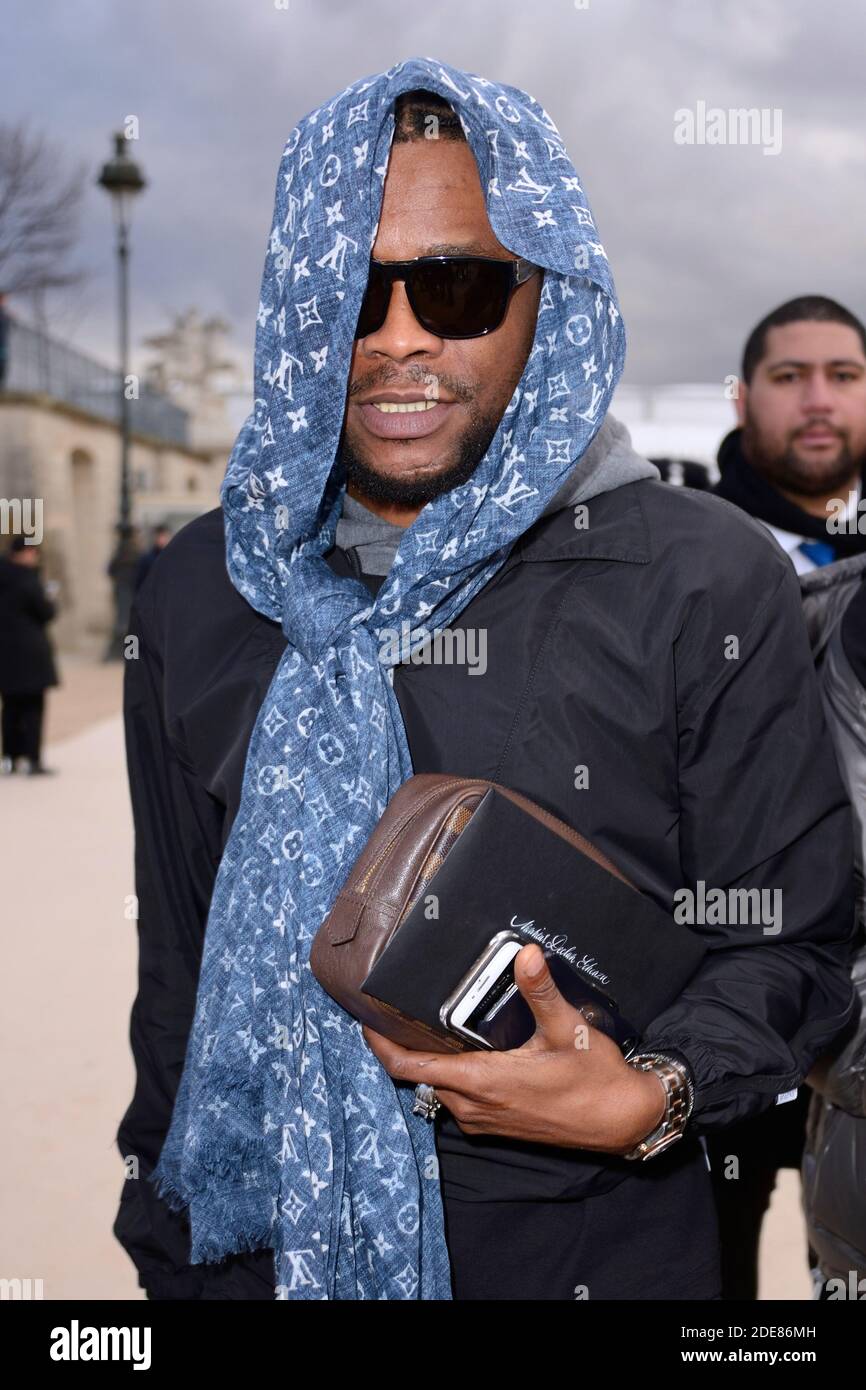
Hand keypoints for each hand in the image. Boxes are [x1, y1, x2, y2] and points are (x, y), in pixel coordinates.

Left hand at [362, 943, 665, 1153]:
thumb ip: (541, 991)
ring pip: (436, 1087)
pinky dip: (448, 1073)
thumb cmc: (594, 1078)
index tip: (365, 1021)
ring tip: (421, 1023)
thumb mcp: (568, 1030)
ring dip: (426, 1060)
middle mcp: (475, 1105)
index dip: (380, 1045)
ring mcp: (483, 1119)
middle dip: (401, 1045)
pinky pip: (456, 1099)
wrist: (621, 1120)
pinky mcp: (494, 1124)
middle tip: (394, 1009)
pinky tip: (460, 1048)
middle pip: (418, 1075)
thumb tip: (526, 954)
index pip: (411, 1067)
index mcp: (483, 1081)